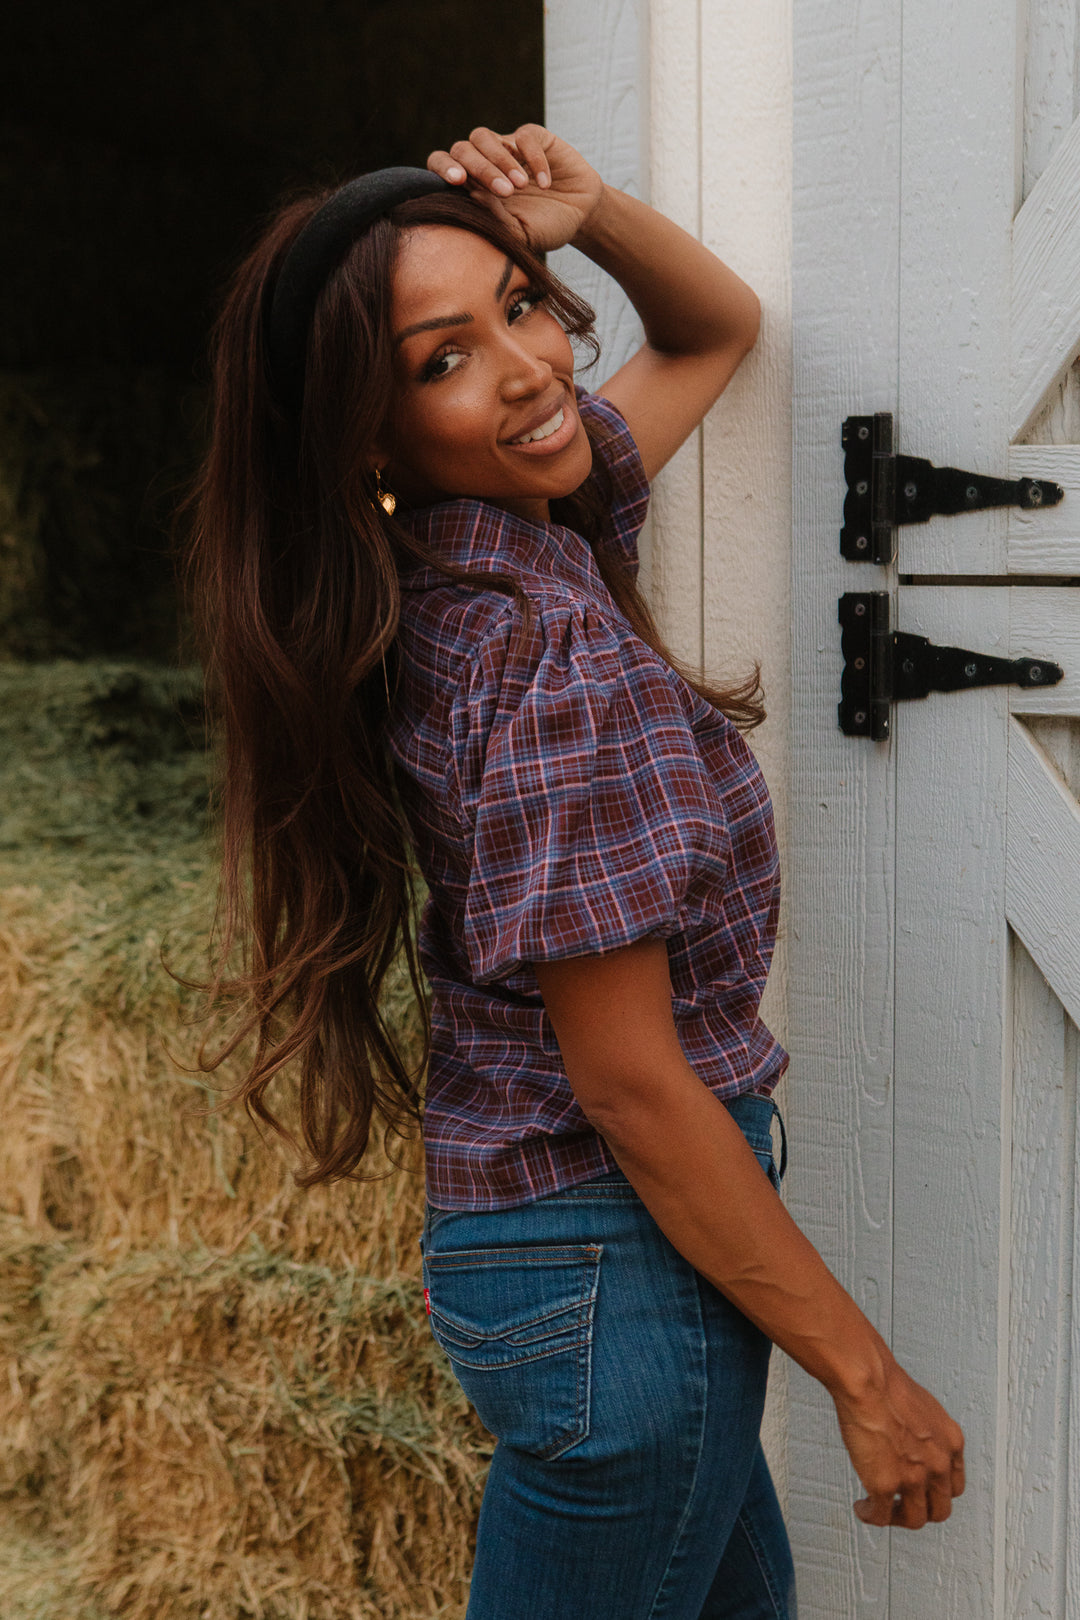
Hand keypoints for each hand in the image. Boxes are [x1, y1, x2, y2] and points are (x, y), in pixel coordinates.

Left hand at [426, 124, 603, 253]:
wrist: (579, 217)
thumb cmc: (544, 227)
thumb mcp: (519, 234)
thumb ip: (494, 220)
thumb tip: (470, 197)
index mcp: (472, 186)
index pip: (442, 166)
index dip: (443, 169)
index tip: (457, 182)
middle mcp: (484, 163)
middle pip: (462, 149)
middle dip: (481, 170)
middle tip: (504, 193)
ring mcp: (507, 147)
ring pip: (483, 137)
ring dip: (500, 161)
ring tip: (519, 187)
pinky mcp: (533, 137)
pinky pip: (523, 137)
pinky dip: (533, 159)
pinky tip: (545, 184)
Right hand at [833, 1353, 965, 1528]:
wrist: (868, 1381)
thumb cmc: (888, 1383)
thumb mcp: (924, 1407)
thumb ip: (926, 1431)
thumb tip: (912, 1438)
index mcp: (951, 1442)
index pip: (955, 1485)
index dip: (937, 1492)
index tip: (923, 1491)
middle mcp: (938, 1464)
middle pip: (939, 1509)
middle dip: (921, 1510)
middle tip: (904, 1506)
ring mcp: (913, 1478)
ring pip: (914, 1519)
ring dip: (897, 1518)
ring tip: (881, 1510)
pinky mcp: (885, 1485)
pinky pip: (881, 1515)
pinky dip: (872, 1515)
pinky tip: (863, 1508)